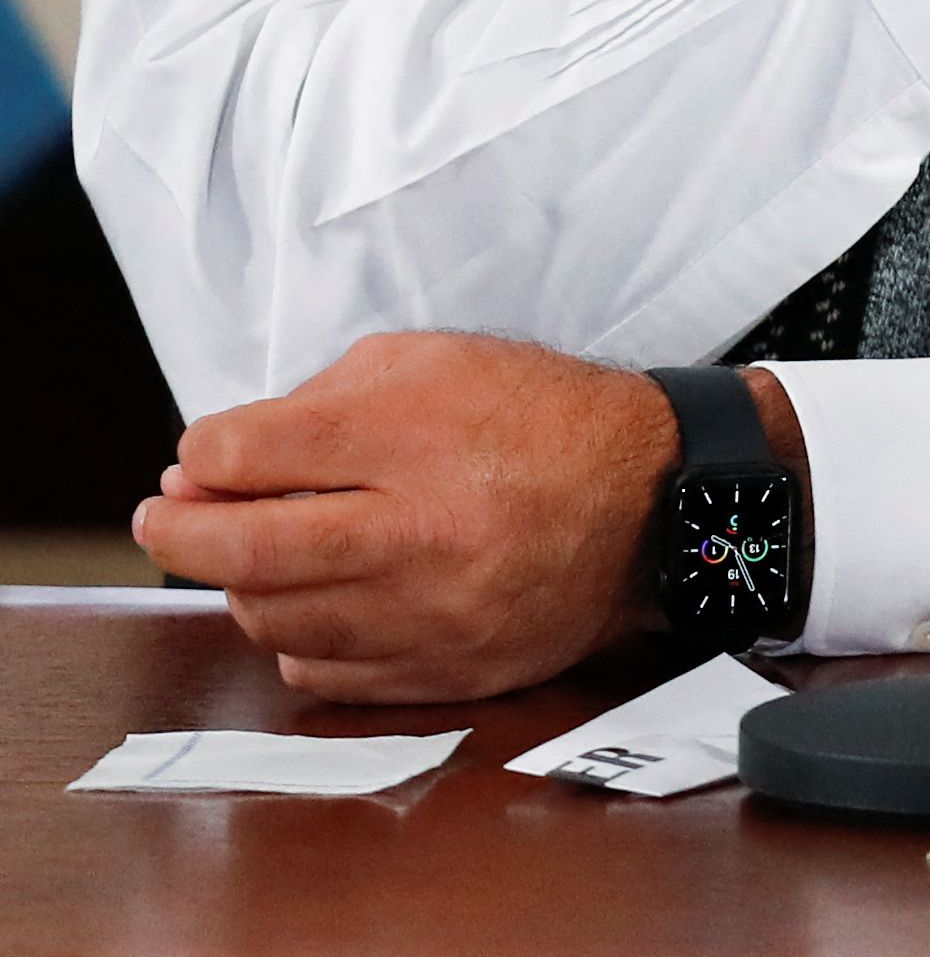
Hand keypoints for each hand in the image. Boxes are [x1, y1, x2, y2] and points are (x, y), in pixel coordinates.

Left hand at [127, 334, 774, 704]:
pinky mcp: (448, 669)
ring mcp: (433, 611)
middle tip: (168, 517)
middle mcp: (421, 530)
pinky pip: (322, 673)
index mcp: (417, 435)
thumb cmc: (542, 420)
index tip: (199, 457)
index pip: (246, 454)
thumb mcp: (436, 362)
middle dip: (178, 532)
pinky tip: (319, 599)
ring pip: (273, 620)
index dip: (201, 455)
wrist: (655, 498)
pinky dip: (298, 636)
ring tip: (261, 553)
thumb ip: (322, 398)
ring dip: (243, 585)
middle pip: (242, 550)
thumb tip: (217, 458)